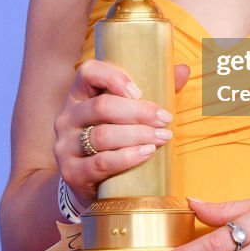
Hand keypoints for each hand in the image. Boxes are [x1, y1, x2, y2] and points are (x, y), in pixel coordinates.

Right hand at [54, 58, 189, 207]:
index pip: (89, 72)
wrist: (89, 181)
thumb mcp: (127, 112)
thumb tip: (184, 70)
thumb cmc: (114, 137)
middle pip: (102, 106)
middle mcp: (67, 116)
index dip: (113, 77)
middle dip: (138, 112)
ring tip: (163, 137)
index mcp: (79, 94)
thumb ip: (154, 90)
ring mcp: (65, 145)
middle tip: (166, 119)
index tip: (139, 91)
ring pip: (103, 135)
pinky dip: (127, 157)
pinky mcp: (71, 172)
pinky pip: (100, 163)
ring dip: (138, 135)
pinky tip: (147, 153)